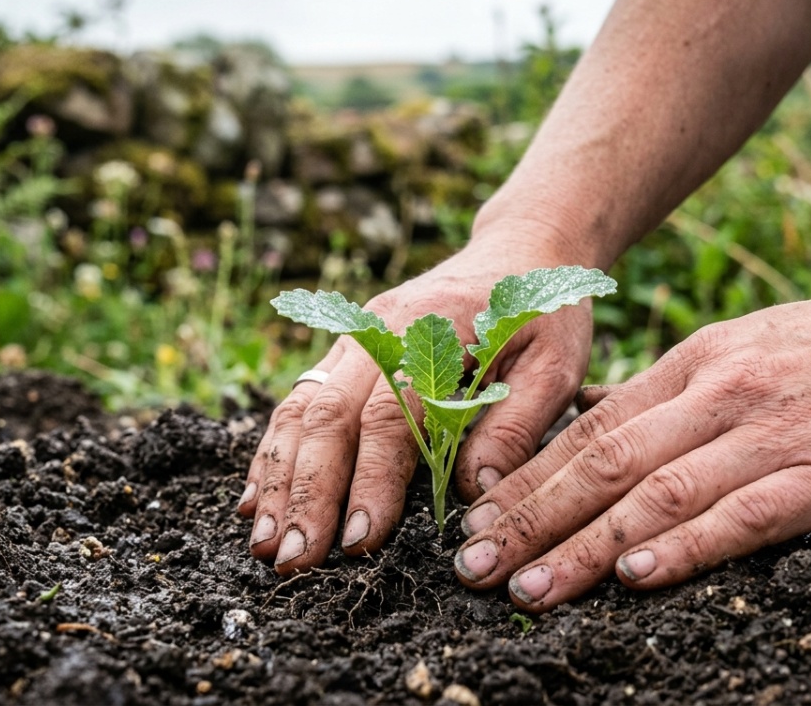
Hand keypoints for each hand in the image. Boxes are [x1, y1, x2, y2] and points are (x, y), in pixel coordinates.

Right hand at [238, 229, 596, 573]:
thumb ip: (516, 425)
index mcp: (431, 332)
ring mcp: (353, 340)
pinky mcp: (344, 353)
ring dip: (279, 480)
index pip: (390, 416)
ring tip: (266, 544)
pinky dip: (273, 453)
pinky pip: (297, 404)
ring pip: (300, 411)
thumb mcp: (555, 365)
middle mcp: (377, 330)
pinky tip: (255, 500)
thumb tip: (475, 492)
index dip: (370, 481)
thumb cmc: (543, 314)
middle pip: (327, 416)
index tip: (359, 541)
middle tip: (294, 559)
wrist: (521, 252)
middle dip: (307, 493)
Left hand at [452, 267, 810, 611]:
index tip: (476, 520)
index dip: (528, 479)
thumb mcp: (743, 347)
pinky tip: (635, 576)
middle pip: (603, 462)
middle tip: (473, 566)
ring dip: (585, 546)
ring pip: (657, 493)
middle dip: (530, 519)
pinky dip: (684, 547)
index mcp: (693, 364)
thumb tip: (595, 426)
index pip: (590, 428)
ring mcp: (769, 433)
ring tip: (530, 589)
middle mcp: (718, 394)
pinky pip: (743, 514)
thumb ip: (672, 393)